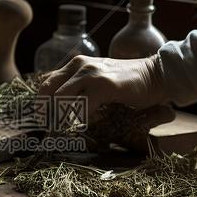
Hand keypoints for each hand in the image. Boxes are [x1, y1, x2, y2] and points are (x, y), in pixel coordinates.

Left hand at [38, 54, 168, 116]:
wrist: (156, 75)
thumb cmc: (128, 83)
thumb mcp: (98, 81)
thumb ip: (81, 88)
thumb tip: (61, 110)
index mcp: (76, 65)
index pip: (47, 82)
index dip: (40, 103)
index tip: (42, 120)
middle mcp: (79, 65)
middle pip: (48, 90)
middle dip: (44, 112)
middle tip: (48, 129)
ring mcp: (91, 74)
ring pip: (61, 99)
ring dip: (59, 119)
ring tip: (63, 131)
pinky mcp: (104, 85)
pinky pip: (82, 107)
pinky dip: (79, 120)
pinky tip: (84, 127)